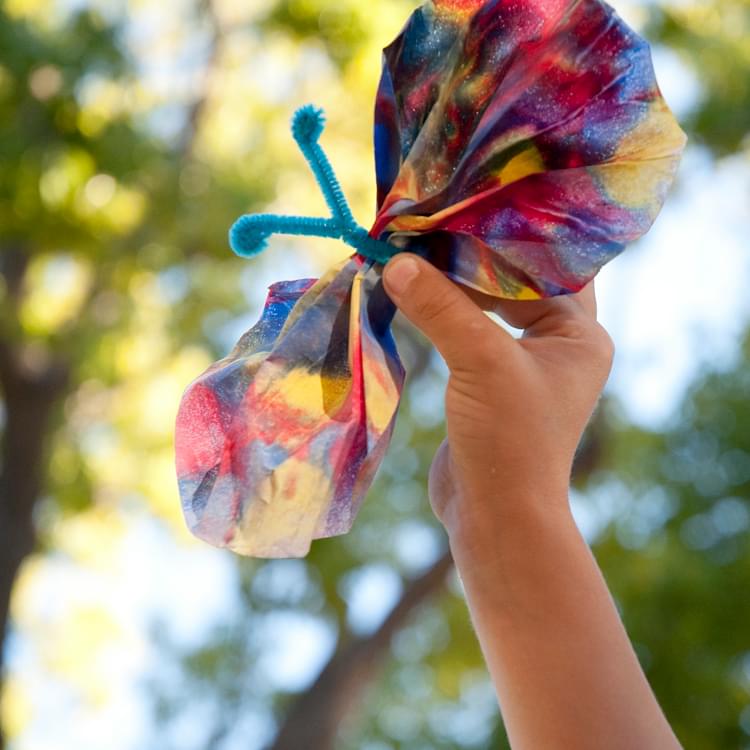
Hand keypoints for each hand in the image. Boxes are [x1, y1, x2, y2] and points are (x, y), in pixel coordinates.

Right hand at [382, 253, 613, 540]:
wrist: (496, 517)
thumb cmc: (508, 439)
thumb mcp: (479, 363)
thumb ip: (440, 308)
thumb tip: (394, 262)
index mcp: (579, 335)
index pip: (548, 267)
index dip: (507, 239)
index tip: (463, 210)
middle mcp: (558, 346)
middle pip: (516, 284)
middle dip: (475, 260)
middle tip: (433, 227)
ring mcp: (523, 366)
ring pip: (489, 308)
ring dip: (456, 287)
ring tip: (417, 254)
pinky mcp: (491, 383)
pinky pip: (469, 333)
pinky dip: (445, 314)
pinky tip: (415, 295)